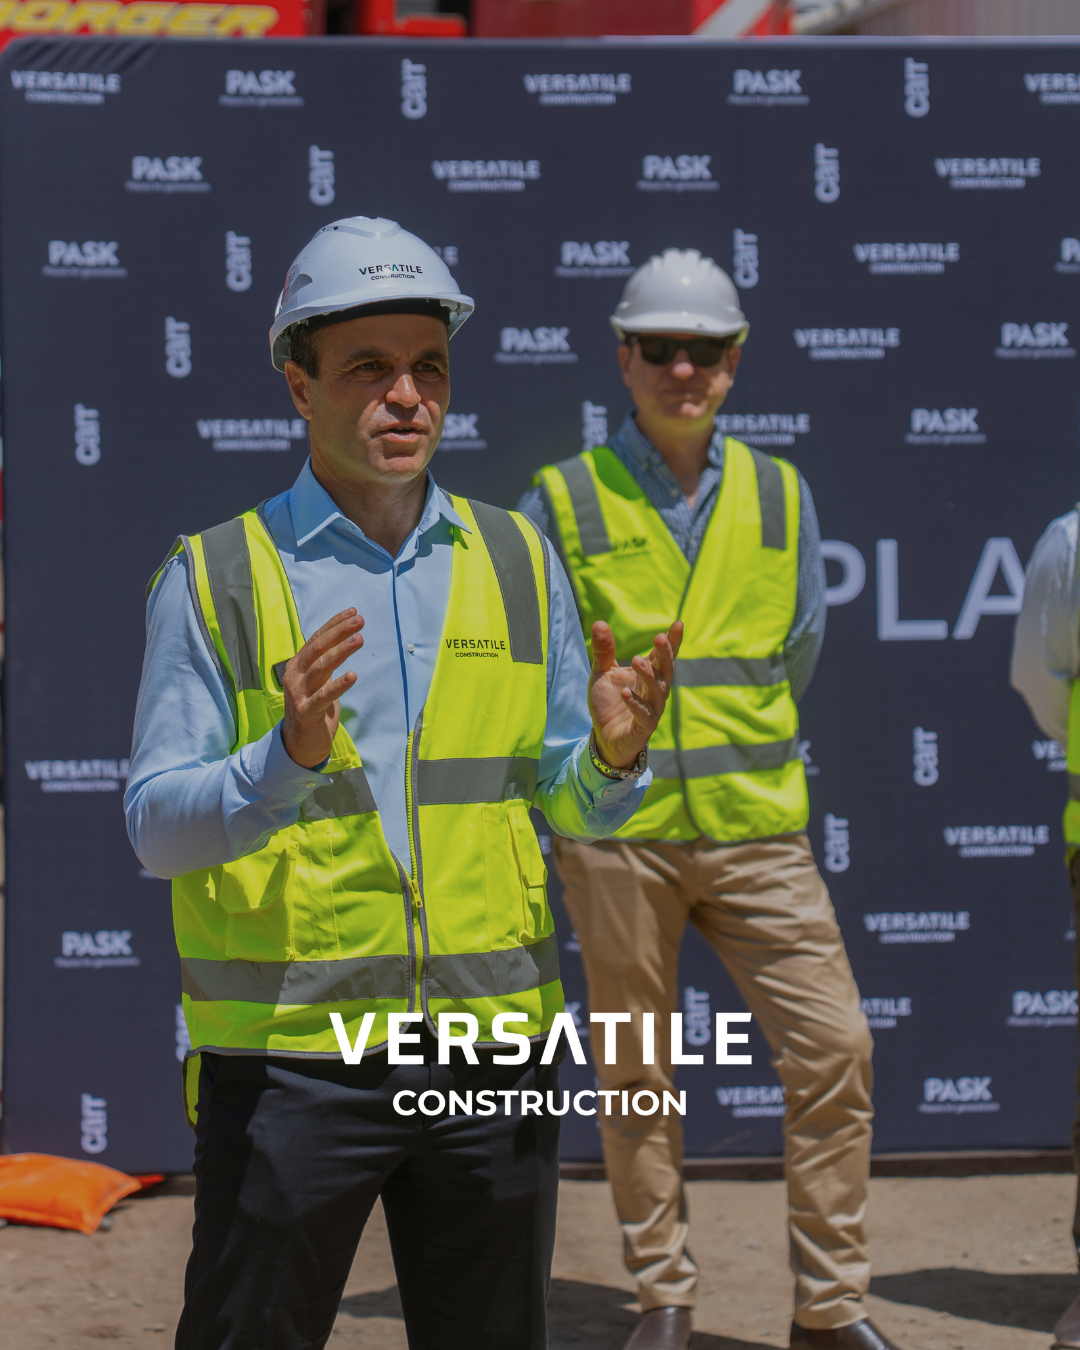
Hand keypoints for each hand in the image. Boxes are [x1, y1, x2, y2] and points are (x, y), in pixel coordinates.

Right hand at [281, 609, 363, 768]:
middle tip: (360, 621)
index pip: (316, 639)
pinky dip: (338, 685)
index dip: (334, 624)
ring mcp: (298, 694)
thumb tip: (345, 637)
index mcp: (297, 666)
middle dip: (339, 632)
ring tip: (359, 639)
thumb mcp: (317, 682)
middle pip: (318, 649)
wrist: (299, 745)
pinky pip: (324, 696)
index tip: (353, 612)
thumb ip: (324, 662)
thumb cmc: (313, 709)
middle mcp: (294, 676)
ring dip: (340, 652)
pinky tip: (353, 675)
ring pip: (320, 668)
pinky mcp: (306, 712)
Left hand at [588, 619, 682, 769]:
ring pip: (658, 691)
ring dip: (649, 675)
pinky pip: (644, 714)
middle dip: (665, 654)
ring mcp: (652, 709)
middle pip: (666, 670)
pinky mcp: (643, 727)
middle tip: (659, 638)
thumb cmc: (609, 702)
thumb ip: (604, 651)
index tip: (678, 624)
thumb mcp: (602, 673)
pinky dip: (635, 703)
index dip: (673, 641)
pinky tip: (625, 692)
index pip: (664, 656)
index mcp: (649, 674)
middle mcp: (655, 690)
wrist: (604, 737)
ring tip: (636, 661)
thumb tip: (600, 622)